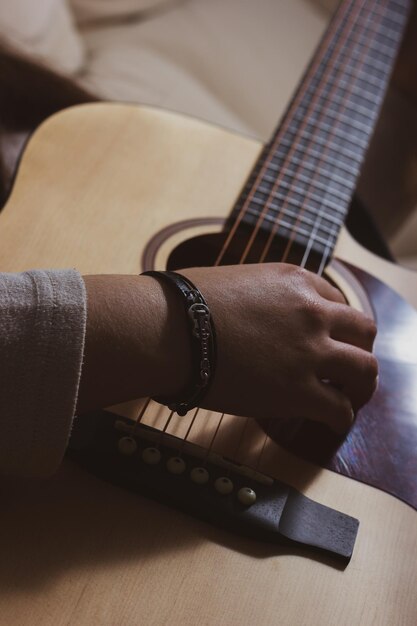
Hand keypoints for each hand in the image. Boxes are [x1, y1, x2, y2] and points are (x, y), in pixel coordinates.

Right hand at [78, 264, 377, 434]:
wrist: (166, 330)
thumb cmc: (183, 305)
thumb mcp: (233, 281)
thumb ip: (260, 296)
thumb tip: (254, 316)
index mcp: (294, 281)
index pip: (336, 301)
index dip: (334, 324)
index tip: (328, 339)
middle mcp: (311, 311)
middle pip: (363, 330)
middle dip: (359, 348)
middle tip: (348, 367)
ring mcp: (309, 351)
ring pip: (365, 368)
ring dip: (360, 385)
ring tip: (351, 398)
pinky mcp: (298, 390)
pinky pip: (340, 409)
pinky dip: (341, 418)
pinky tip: (331, 422)